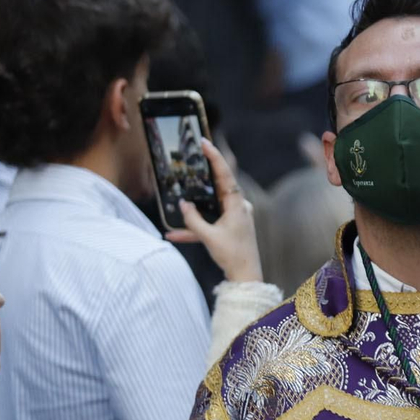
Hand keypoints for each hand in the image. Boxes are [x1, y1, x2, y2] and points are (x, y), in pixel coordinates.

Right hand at [164, 138, 263, 281]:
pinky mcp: (230, 227)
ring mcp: (235, 216)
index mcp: (237, 204)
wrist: (246, 277)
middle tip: (191, 155)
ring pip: (211, 203)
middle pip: (218, 184)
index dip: (214, 157)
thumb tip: (182, 204)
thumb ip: (193, 220)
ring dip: (195, 201)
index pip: (225, 175)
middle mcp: (238, 207)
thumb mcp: (209, 237)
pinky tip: (173, 235)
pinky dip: (194, 227)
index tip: (204, 142)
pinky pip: (210, 222)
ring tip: (180, 188)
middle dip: (203, 172)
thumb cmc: (233, 255)